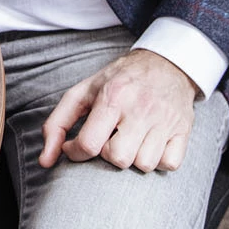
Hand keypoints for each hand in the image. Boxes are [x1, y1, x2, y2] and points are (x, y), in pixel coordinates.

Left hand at [38, 49, 200, 173]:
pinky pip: (169, 164)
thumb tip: (44, 161)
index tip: (76, 146)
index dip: (76, 152)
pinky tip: (150, 144)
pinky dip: (158, 161)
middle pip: (118, 158)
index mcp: (113, 96)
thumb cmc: (119, 80)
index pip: (89, 144)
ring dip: (133, 159)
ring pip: (144, 165)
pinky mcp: (184, 130)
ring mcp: (165, 120)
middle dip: (107, 154)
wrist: (166, 63)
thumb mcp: (83, 92)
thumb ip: (57, 124)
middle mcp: (140, 108)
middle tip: (109, 139)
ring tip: (130, 140)